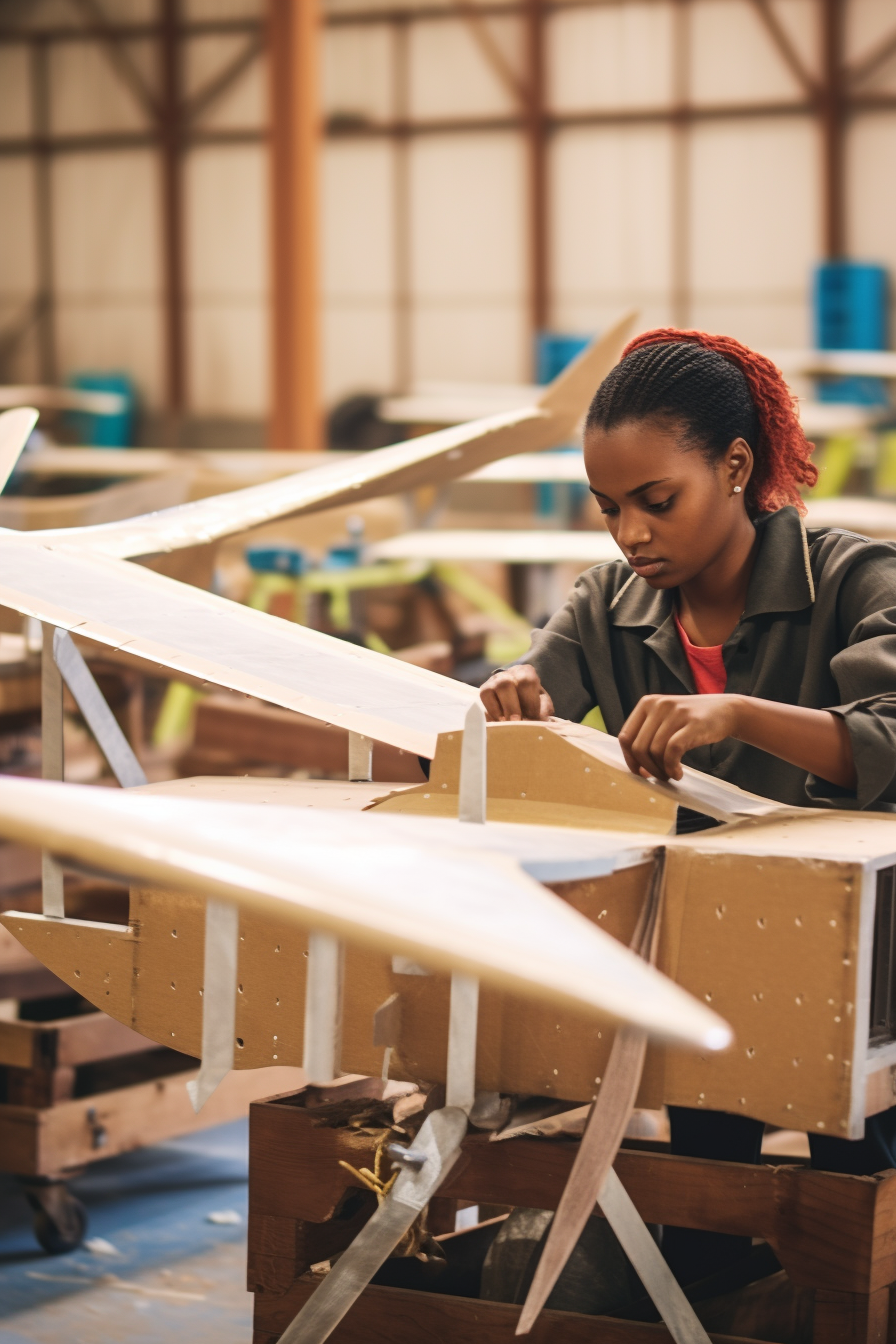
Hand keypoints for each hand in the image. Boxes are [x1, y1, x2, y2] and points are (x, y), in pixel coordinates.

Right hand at [480, 665, 553, 721]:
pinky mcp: (485, 690)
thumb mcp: (542, 704)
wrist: (519, 699)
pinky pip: (484, 697)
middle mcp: (508, 673)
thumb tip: (542, 722)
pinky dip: (491, 710)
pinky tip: (498, 721)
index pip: (527, 681)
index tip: (533, 717)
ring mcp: (494, 680)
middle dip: (511, 706)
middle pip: (505, 684)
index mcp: (525, 673)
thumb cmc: (532, 702)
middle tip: (516, 722)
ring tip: (506, 723)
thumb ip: (543, 711)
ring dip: (499, 709)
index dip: (529, 701)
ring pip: (492, 689)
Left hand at [618, 693, 743, 781]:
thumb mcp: (665, 719)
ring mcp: (676, 712)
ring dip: (661, 770)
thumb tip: (636, 767)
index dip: (630, 760)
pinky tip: (678, 773)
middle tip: (659, 777)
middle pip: (638, 747)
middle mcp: (659, 705)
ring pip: (654, 751)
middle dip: (647, 768)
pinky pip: (672, 751)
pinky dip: (672, 768)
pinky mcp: (692, 723)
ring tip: (671, 775)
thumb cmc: (691, 722)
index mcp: (647, 703)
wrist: (726, 710)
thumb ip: (648, 735)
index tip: (641, 773)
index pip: (625, 737)